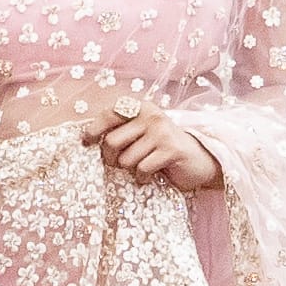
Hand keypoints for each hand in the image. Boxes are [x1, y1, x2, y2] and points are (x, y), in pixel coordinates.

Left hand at [90, 104, 223, 193]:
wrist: (198, 160)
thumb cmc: (162, 148)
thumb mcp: (141, 133)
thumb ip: (120, 131)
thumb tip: (87, 138)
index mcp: (141, 108)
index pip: (109, 113)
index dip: (93, 129)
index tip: (87, 141)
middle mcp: (151, 115)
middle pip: (111, 141)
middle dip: (110, 158)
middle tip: (119, 163)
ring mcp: (162, 132)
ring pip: (126, 159)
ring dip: (129, 169)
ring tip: (141, 167)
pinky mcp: (171, 149)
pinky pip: (142, 169)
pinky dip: (142, 177)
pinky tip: (150, 175)